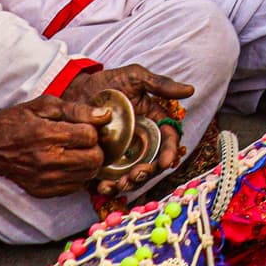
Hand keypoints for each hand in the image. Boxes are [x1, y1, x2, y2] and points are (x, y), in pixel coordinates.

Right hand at [0, 97, 106, 197]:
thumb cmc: (16, 123)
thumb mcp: (44, 105)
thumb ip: (77, 110)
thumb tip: (104, 115)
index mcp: (47, 135)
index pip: (90, 136)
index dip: (91, 129)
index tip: (83, 127)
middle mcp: (47, 161)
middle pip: (94, 159)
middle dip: (95, 147)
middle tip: (83, 141)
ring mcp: (45, 180)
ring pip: (88, 174)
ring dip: (88, 162)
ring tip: (75, 152)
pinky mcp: (43, 191)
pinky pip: (75, 186)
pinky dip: (77, 175)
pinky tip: (67, 164)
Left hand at [64, 66, 195, 194]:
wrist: (76, 90)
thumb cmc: (109, 82)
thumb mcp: (135, 78)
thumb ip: (161, 84)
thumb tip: (190, 90)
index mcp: (152, 123)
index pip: (168, 140)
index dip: (169, 152)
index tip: (165, 162)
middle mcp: (141, 141)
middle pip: (152, 163)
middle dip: (148, 173)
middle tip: (137, 174)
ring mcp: (123, 153)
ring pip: (133, 175)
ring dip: (130, 183)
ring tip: (120, 184)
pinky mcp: (104, 162)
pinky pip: (109, 180)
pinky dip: (109, 188)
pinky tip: (103, 187)